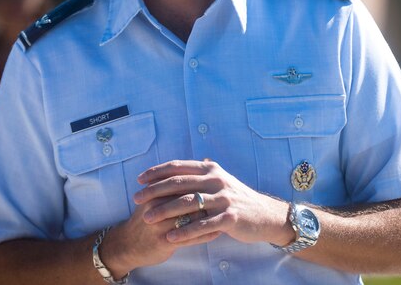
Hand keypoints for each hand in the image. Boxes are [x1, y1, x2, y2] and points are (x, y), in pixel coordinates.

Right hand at [101, 192, 220, 275]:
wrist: (128, 244)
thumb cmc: (147, 216)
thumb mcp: (156, 196)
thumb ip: (176, 181)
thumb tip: (205, 161)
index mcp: (156, 192)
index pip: (182, 182)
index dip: (200, 183)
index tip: (218, 183)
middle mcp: (157, 205)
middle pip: (188, 198)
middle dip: (206, 199)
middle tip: (224, 198)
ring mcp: (160, 224)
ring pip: (190, 218)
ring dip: (208, 217)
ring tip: (224, 215)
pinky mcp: (163, 241)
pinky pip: (188, 238)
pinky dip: (204, 235)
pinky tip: (217, 233)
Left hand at [134, 159, 292, 246]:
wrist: (264, 214)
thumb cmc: (237, 198)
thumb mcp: (221, 179)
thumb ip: (203, 172)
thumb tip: (185, 164)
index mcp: (211, 169)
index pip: (179, 167)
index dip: (157, 172)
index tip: (139, 180)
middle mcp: (217, 180)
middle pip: (180, 183)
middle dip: (155, 190)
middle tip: (136, 198)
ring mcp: (224, 199)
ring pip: (188, 203)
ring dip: (165, 211)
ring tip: (147, 218)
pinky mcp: (229, 218)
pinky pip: (202, 225)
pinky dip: (184, 231)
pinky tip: (170, 237)